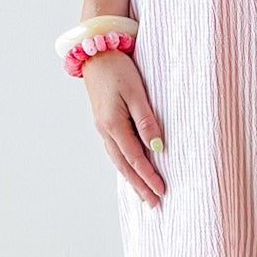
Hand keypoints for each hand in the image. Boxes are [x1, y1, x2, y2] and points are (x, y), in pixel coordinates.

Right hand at [83, 50, 165, 206]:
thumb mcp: (136, 92)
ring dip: (131, 179)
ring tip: (142, 194)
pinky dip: (124, 165)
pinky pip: (115, 150)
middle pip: (125, 166)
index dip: (149, 176)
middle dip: (139, 186)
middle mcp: (105, 130)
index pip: (136, 158)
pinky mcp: (104, 122)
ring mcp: (103, 127)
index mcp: (113, 125)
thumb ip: (146, 120)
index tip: (162, 191)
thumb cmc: (117, 69)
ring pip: (118, 160)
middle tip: (153, 204)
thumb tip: (157, 147)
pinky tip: (130, 170)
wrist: (95, 52)